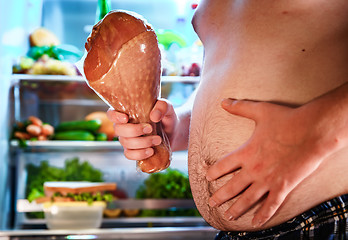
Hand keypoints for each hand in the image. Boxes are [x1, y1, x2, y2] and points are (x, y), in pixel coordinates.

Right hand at [107, 99, 176, 159]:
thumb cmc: (166, 117)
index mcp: (127, 112)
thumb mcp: (167, 107)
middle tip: (150, 129)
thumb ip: (162, 106)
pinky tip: (151, 151)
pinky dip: (140, 154)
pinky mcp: (133, 151)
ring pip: (125, 143)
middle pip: (118, 130)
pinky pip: (129, 155)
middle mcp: (124, 126)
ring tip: (157, 140)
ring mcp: (127, 140)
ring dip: (142, 142)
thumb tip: (153, 116)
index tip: (126, 118)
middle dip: (134, 130)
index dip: (115, 116)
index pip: (111, 113)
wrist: (173, 133)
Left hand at [206, 98, 326, 227]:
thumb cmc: (286, 119)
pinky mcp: (283, 187)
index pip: (222, 165)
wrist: (312, 131)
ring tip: (228, 216)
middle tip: (211, 203)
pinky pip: (271, 205)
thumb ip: (239, 107)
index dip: (213, 172)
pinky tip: (256, 223)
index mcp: (245, 152)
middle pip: (231, 187)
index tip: (207, 177)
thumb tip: (223, 101)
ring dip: (236, 209)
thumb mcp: (260, 111)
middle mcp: (253, 169)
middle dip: (220, 196)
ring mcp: (268, 180)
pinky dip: (263, 215)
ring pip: (248, 199)